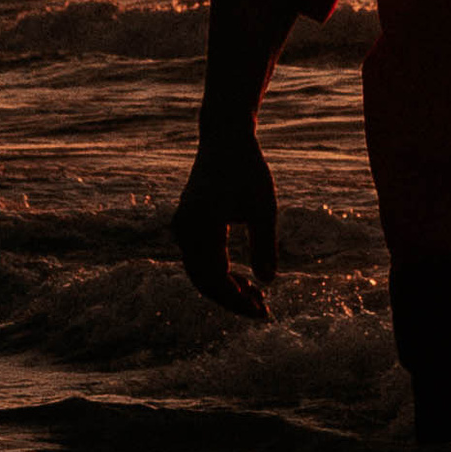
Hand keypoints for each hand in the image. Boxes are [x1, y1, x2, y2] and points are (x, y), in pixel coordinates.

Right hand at [173, 123, 277, 321]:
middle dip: (231, 300)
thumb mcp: (264, 206)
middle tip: (262, 311)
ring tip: (256, 298)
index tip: (262, 311)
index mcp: (202, 223)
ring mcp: (182, 227)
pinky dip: (218, 274)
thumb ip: (265, 243)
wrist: (224, 140)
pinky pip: (198, 259)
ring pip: (199, 272)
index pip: (214, 277)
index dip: (237, 300)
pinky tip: (242, 281)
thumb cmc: (248, 169)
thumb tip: (269, 281)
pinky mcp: (186, 225)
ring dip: (224, 289)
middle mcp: (185, 228)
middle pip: (203, 280)